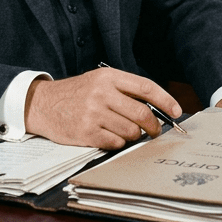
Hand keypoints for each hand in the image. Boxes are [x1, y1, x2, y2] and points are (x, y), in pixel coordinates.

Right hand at [24, 67, 181, 148]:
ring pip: (131, 132)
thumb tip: (156, 108)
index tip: (176, 111)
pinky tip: (107, 136)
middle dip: (154, 126)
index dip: (165, 100)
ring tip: (123, 130)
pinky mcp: (86, 133)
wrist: (44, 104)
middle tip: (155, 131)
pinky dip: (117, 143)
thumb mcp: (99, 81)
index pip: (145, 88)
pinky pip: (115, 143)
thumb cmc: (77, 93)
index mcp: (108, 77)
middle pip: (142, 113)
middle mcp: (102, 94)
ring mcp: (93, 114)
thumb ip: (125, 91)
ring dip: (133, 135)